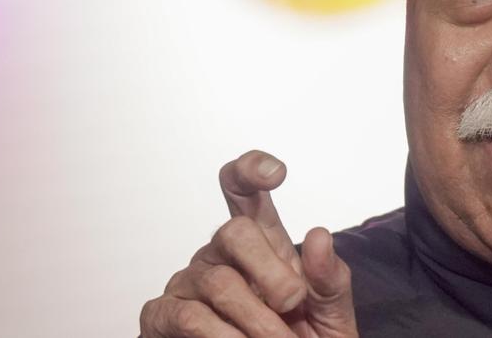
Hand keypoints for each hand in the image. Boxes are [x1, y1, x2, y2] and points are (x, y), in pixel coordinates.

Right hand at [140, 151, 357, 336]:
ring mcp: (187, 283)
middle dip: (271, 271)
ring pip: (218, 282)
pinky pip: (188, 316)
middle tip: (294, 303)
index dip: (251, 170)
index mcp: (259, 242)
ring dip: (257, 319)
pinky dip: (221, 336)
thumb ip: (329, 278)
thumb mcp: (329, 312)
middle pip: (234, 231)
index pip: (243, 190)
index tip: (276, 173)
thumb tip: (318, 236)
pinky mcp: (161, 317)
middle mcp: (218, 254)